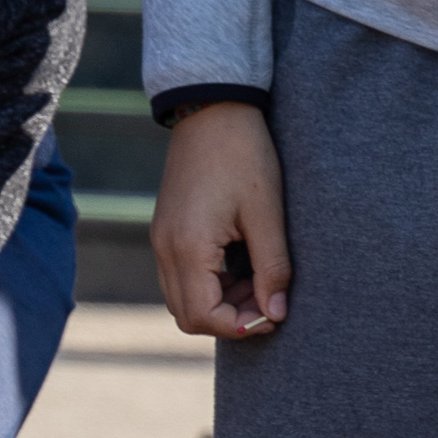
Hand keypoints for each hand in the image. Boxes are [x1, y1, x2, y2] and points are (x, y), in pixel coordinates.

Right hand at [152, 102, 288, 340]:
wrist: (212, 112)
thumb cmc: (245, 157)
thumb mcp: (268, 215)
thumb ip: (273, 269)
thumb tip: (276, 314)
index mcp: (188, 247)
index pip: (203, 317)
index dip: (241, 326)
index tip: (274, 313)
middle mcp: (165, 248)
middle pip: (187, 316)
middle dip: (230, 320)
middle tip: (269, 302)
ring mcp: (161, 239)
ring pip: (183, 299)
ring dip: (221, 303)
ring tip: (260, 283)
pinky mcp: (167, 231)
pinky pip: (182, 277)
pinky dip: (210, 285)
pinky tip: (243, 268)